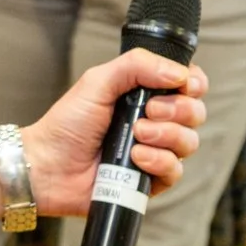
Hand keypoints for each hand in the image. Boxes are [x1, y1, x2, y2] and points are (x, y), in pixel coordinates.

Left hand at [21, 49, 207, 216]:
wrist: (49, 164)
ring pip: (189, 142)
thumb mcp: (97, 82)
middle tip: (147, 111)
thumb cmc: (68, 123)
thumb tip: (179, 72)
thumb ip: (135, 66)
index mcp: (144, 95)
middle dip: (177, 109)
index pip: (189, 85)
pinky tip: (135, 158)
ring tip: (136, 134)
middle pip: (195, 112)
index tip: (184, 84)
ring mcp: (156, 151)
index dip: (194, 84)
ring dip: (165, 135)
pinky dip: (158, 161)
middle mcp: (155, 122)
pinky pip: (176, 170)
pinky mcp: (152, 179)